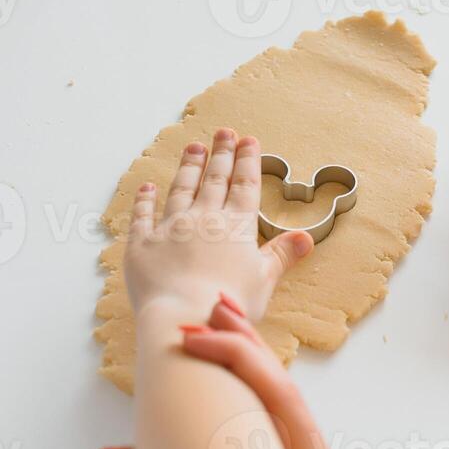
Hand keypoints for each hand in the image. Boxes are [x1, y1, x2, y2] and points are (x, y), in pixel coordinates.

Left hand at [124, 129, 313, 321]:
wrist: (185, 316)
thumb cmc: (229, 302)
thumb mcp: (264, 280)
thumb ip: (282, 255)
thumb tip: (306, 237)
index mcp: (236, 227)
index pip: (244, 186)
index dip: (248, 161)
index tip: (249, 141)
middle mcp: (203, 219)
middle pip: (214, 180)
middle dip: (221, 154)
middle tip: (224, 132)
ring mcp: (171, 228)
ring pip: (181, 189)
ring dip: (188, 167)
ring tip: (194, 148)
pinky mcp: (142, 244)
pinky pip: (142, 216)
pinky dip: (144, 200)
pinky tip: (146, 187)